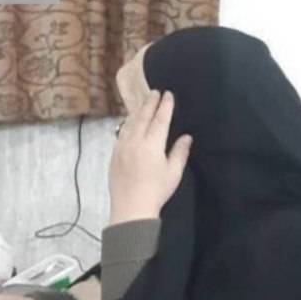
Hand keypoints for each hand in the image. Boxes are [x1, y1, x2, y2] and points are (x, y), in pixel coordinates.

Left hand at [108, 89, 192, 224]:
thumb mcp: (173, 172)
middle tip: (154, 92)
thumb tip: (186, 137)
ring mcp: (122, 147)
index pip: (160, 120)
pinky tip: (130, 122)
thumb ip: (180, 152)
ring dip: (137, 111)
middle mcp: (134, 142)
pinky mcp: (114, 155)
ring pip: (129, 124)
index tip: (168, 94)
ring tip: (143, 103)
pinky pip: (121, 134)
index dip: (165, 106)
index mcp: (151, 145)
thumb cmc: (156, 190)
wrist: (131, 207)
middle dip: (149, 103)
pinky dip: (127, 124)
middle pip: (142, 117)